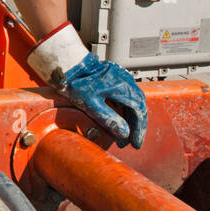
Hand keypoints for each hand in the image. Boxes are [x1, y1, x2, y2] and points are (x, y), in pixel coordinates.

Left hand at [27, 22, 147, 149]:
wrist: (70, 67)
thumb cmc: (77, 83)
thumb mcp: (91, 105)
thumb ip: (109, 119)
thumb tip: (124, 134)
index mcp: (123, 87)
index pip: (138, 111)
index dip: (138, 129)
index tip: (135, 143)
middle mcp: (126, 81)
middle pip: (139, 107)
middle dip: (137, 126)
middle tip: (132, 142)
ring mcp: (123, 78)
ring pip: (134, 102)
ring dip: (132, 119)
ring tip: (125, 135)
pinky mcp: (117, 78)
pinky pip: (128, 96)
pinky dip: (127, 110)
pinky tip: (121, 120)